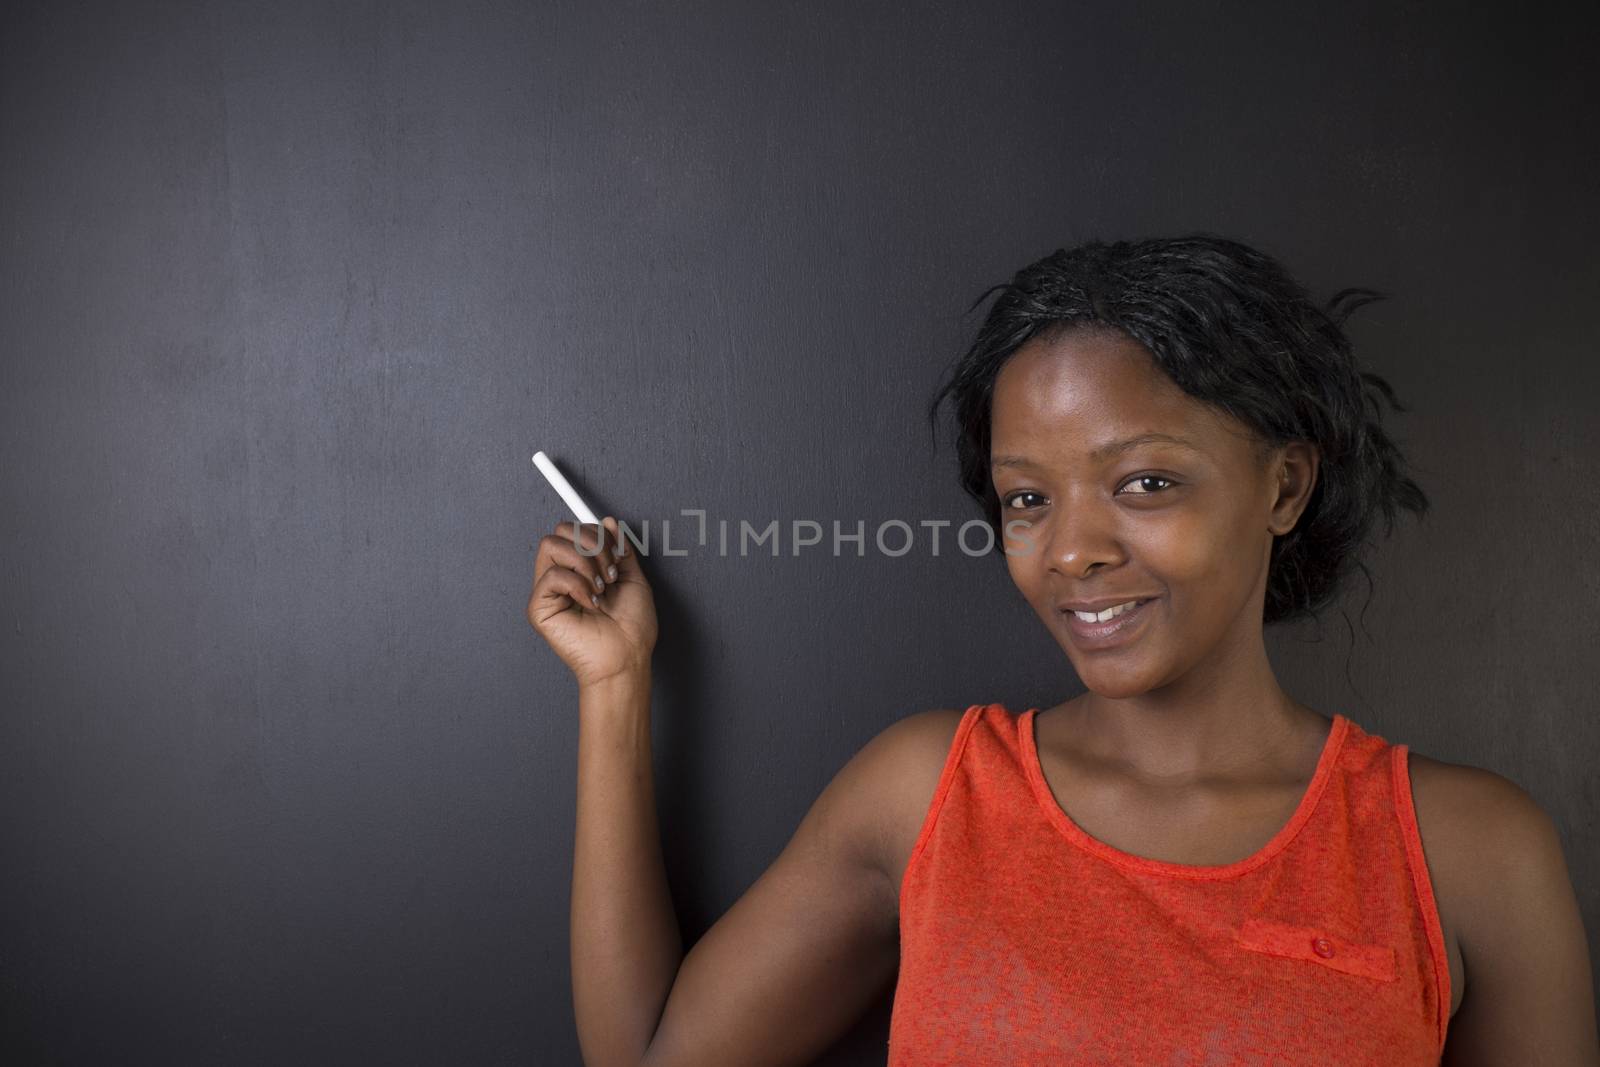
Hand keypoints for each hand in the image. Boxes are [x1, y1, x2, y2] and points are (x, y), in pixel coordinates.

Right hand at [527, 516, 656, 686]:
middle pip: (561, 530)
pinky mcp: (539, 607)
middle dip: (592, 544)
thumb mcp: (632, 577)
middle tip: (610, 571)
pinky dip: (577, 584)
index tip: (618, 551)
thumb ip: (619, 548)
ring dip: (585, 562)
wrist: (628, 656)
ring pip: (551, 544)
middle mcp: (563, 575)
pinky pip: (552, 575)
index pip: (577, 530)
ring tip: (600, 587)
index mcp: (582, 568)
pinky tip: (591, 602)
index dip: (597, 532)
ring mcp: (549, 590)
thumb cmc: (632, 627)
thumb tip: (606, 521)